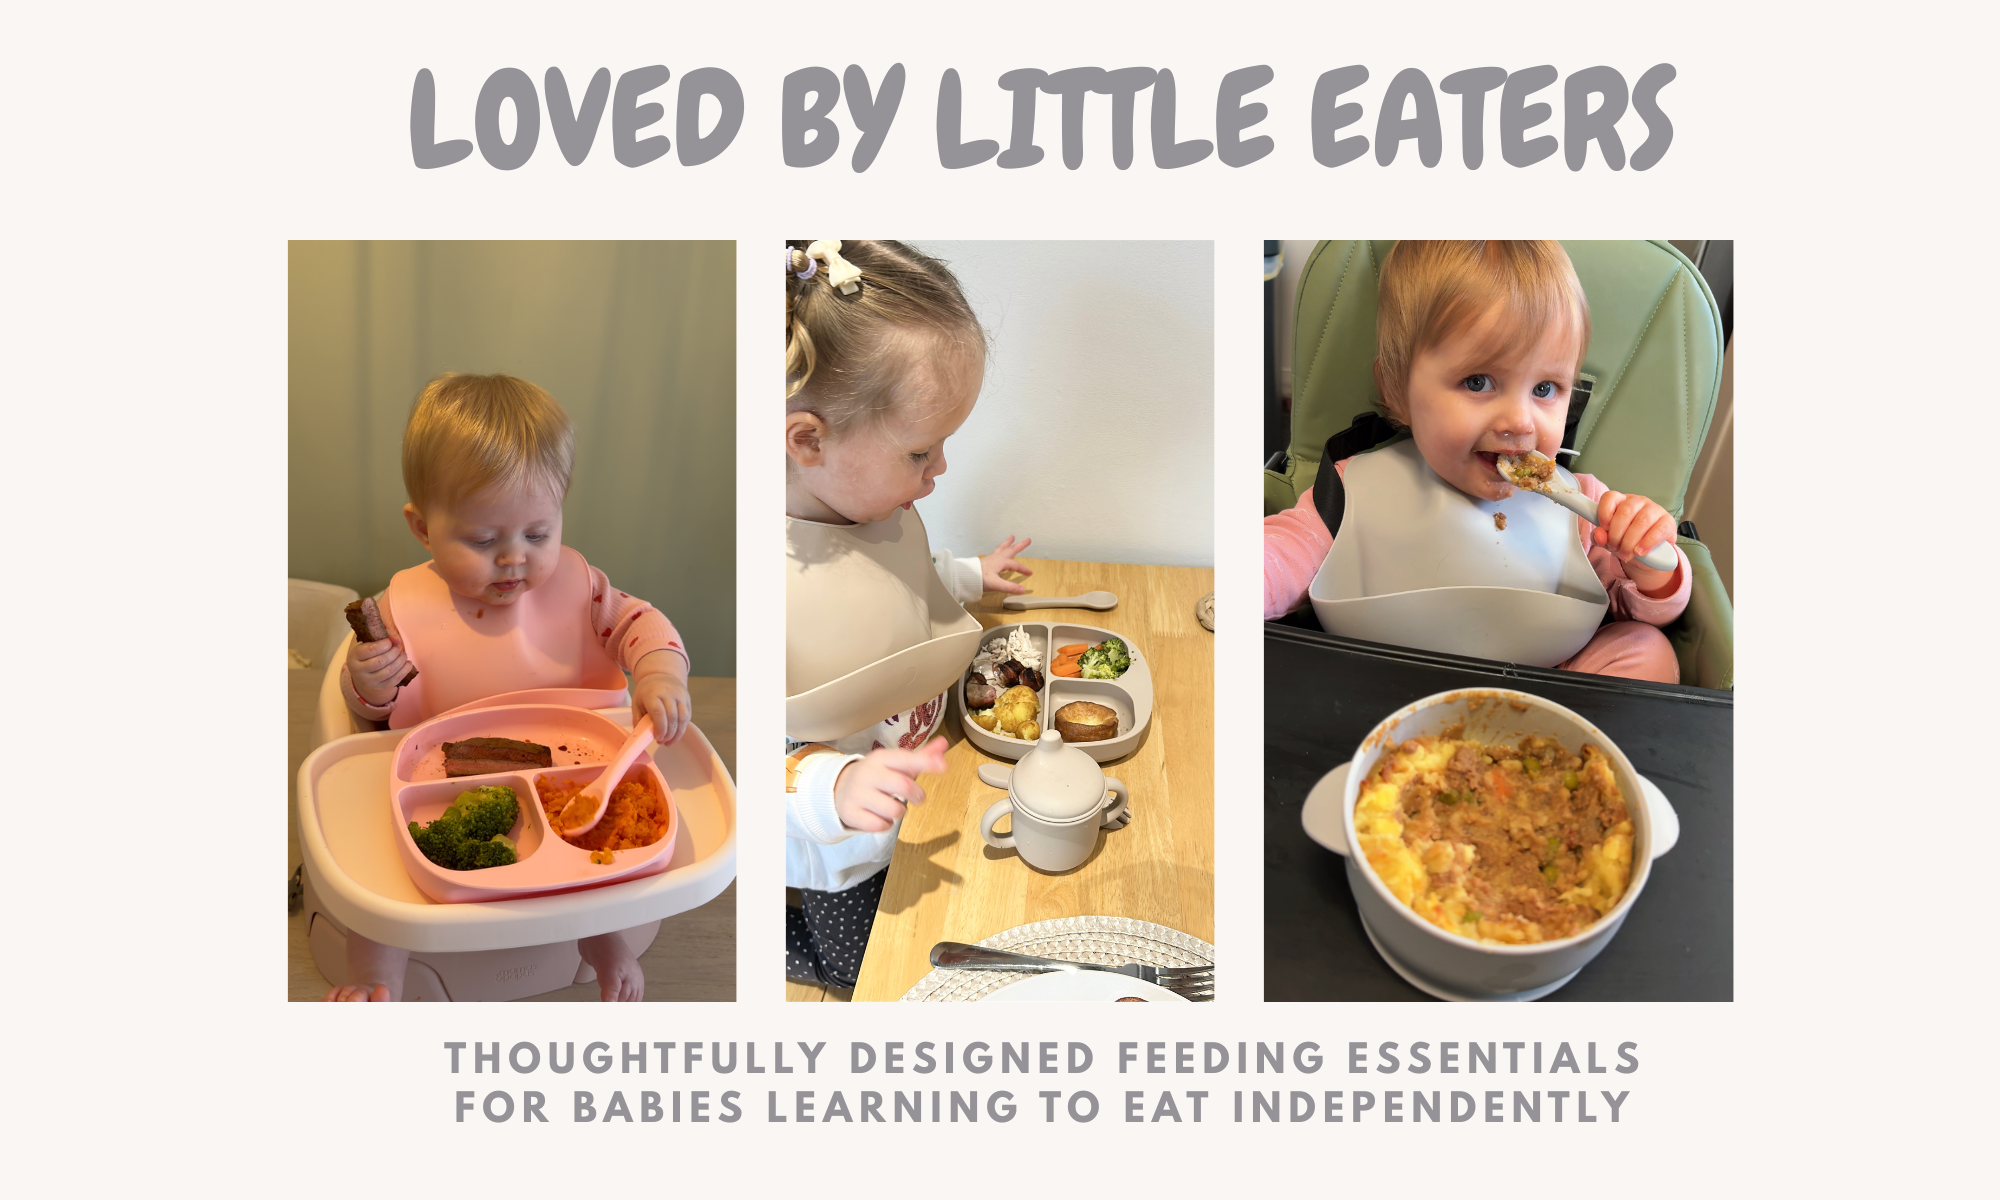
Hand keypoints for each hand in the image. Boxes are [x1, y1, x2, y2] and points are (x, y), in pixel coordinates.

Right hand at [345, 633, 410, 705]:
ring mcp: (369, 682)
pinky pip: (396, 679)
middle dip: (394, 652)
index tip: (389, 642)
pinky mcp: (380, 688)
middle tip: (397, 648)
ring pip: (390, 670)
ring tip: (403, 655)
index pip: (370, 650)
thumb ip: (383, 633)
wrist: (364, 678)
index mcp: (353, 657)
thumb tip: (397, 639)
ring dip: (401, 660)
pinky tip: (407, 663)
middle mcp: (358, 671)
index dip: (383, 644)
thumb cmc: (368, 655)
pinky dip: (405, 669)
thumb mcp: (369, 642)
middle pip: (381, 661)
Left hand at [631, 650, 692, 744]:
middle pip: (672, 717)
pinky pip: (687, 716)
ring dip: (678, 733)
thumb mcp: (636, 701)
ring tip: (670, 742)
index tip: (657, 738)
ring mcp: (680, 695)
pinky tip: (676, 734)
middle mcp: (669, 693)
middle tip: (662, 742)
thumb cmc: (646, 690)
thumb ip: (638, 718)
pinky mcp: (687, 698)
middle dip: (669, 734)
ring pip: (683, 718)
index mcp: (653, 694)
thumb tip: (642, 735)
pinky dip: (683, 727)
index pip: (659, 713)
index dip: (660, 728)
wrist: (661, 674)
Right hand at [833, 738, 948, 832]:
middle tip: (917, 797)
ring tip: (893, 806)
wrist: (840, 788)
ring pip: (894, 810)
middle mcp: (868, 773)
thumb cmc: (879, 775)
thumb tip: (944, 744)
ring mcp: (858, 793)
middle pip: (903, 786)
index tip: (943, 767)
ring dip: (900, 811)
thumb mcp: (896, 764)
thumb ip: (921, 757)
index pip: (907, 759)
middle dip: (918, 795)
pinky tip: (879, 816)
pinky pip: (880, 825)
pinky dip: (886, 825)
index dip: (926, 763)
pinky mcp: (851, 812)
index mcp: (882, 758)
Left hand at [981, 535, 1033, 594]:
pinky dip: (1001, 549)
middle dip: (1020, 545)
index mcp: (1001, 562)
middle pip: (1010, 550)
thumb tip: (1022, 590)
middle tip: (1028, 540)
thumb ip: (1010, 587)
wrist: (966, 577)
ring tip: (1012, 537)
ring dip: (1008, 543)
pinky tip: (1000, 551)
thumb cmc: (980, 579)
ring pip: (1002, 548)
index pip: (1016, 565)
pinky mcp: (986, 560)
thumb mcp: (996, 584)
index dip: (1023, 569)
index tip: (1029, 573)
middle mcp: (997, 558)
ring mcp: (991, 558)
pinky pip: (996, 551)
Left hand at [1593, 489, 1678, 592]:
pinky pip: (1659, 530)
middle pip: (1626, 511)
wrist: (1648, 555)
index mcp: (1621, 502)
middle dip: (1617, 533)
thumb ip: (1599, 537)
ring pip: (1642, 521)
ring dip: (1630, 541)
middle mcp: (1638, 502)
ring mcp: (1655, 509)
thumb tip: (1599, 536)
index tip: (1604, 527)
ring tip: (1626, 554)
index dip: (1604, 512)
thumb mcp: (1608, 540)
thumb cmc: (1626, 541)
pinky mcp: (1668, 522)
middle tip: (1615, 547)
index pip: (1610, 497)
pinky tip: (1640, 551)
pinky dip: (1647, 543)